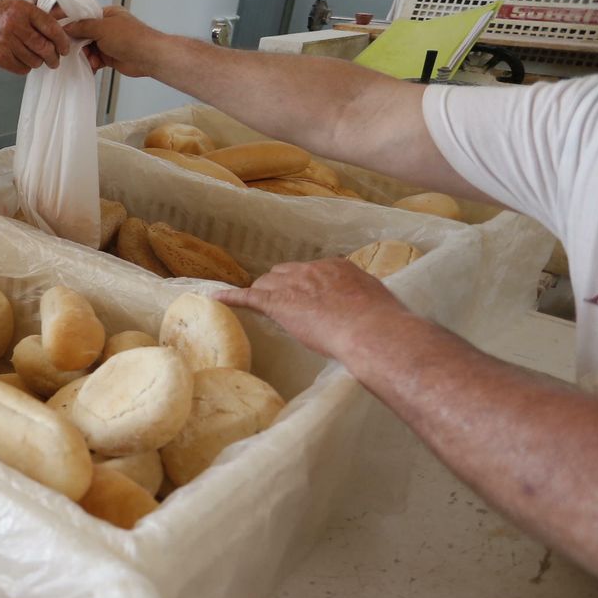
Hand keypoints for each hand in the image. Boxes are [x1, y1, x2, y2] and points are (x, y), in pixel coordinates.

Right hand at [0, 0, 71, 73]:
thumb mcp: (16, 5)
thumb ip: (37, 16)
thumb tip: (61, 30)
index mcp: (22, 9)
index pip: (50, 27)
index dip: (62, 40)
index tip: (65, 48)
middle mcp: (14, 25)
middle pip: (44, 48)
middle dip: (54, 57)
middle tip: (55, 60)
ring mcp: (6, 42)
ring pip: (35, 61)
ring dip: (39, 62)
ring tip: (36, 58)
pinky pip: (22, 68)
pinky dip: (26, 67)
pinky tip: (22, 60)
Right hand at [67, 6, 166, 76]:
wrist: (147, 56)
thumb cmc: (130, 38)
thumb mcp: (102, 27)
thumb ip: (82, 27)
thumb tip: (68, 27)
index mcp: (108, 14)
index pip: (85, 17)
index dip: (74, 24)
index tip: (64, 32)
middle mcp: (108, 27)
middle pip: (85, 34)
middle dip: (80, 44)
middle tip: (77, 50)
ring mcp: (109, 42)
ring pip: (89, 48)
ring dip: (87, 56)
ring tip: (91, 60)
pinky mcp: (110, 57)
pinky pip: (95, 59)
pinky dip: (93, 63)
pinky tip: (94, 66)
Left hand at [216, 258, 412, 361]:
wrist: (370, 329)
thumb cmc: (382, 323)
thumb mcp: (378, 305)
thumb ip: (367, 303)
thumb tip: (375, 314)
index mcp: (336, 268)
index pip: (313, 272)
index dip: (307, 285)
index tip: (309, 296)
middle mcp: (311, 270)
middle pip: (285, 273)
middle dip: (281, 286)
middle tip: (284, 305)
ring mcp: (292, 284)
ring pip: (267, 282)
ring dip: (263, 294)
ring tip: (258, 306)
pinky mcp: (277, 303)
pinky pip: (247, 297)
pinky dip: (231, 297)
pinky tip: (215, 298)